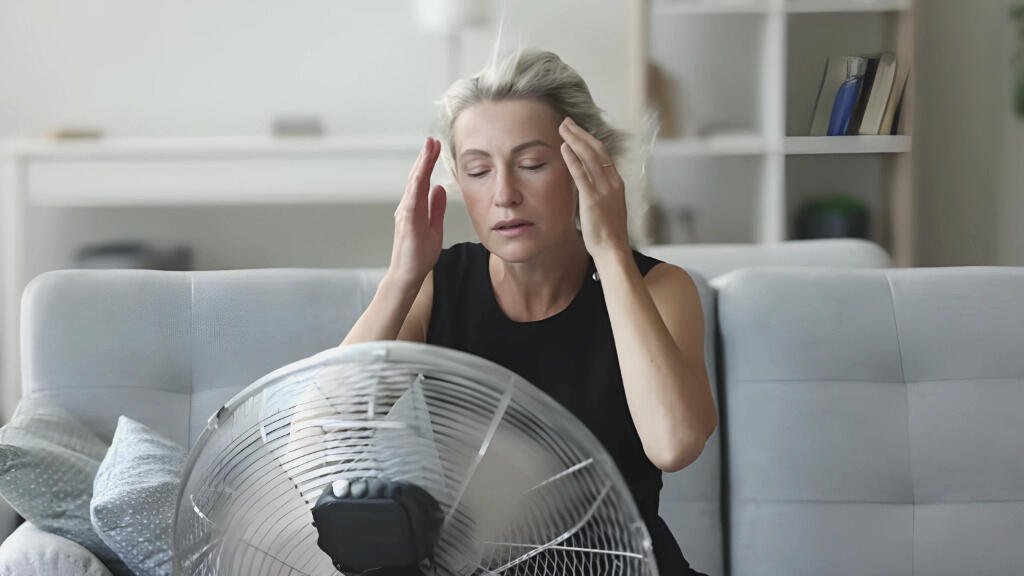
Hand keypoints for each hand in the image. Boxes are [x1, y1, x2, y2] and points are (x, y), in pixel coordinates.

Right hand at [386, 137, 446, 289]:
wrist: (408, 276)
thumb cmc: (419, 255)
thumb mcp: (434, 227)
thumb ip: (436, 208)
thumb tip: (439, 188)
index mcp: (415, 207)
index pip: (423, 180)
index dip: (428, 162)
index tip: (435, 146)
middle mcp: (408, 207)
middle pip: (417, 177)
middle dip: (424, 158)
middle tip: (432, 140)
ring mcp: (405, 214)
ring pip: (414, 185)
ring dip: (421, 166)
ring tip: (428, 149)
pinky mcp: (407, 224)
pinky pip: (412, 202)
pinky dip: (416, 187)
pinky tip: (421, 175)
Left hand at [558, 116, 629, 258]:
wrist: (613, 250)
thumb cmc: (607, 234)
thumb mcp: (605, 208)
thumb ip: (596, 193)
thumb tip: (582, 185)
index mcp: (616, 183)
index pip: (603, 154)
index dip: (589, 140)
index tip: (577, 131)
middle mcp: (613, 182)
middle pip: (597, 149)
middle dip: (581, 133)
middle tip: (566, 121)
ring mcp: (604, 190)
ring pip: (590, 157)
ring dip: (575, 139)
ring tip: (562, 127)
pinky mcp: (593, 199)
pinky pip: (581, 174)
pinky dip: (572, 159)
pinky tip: (563, 147)